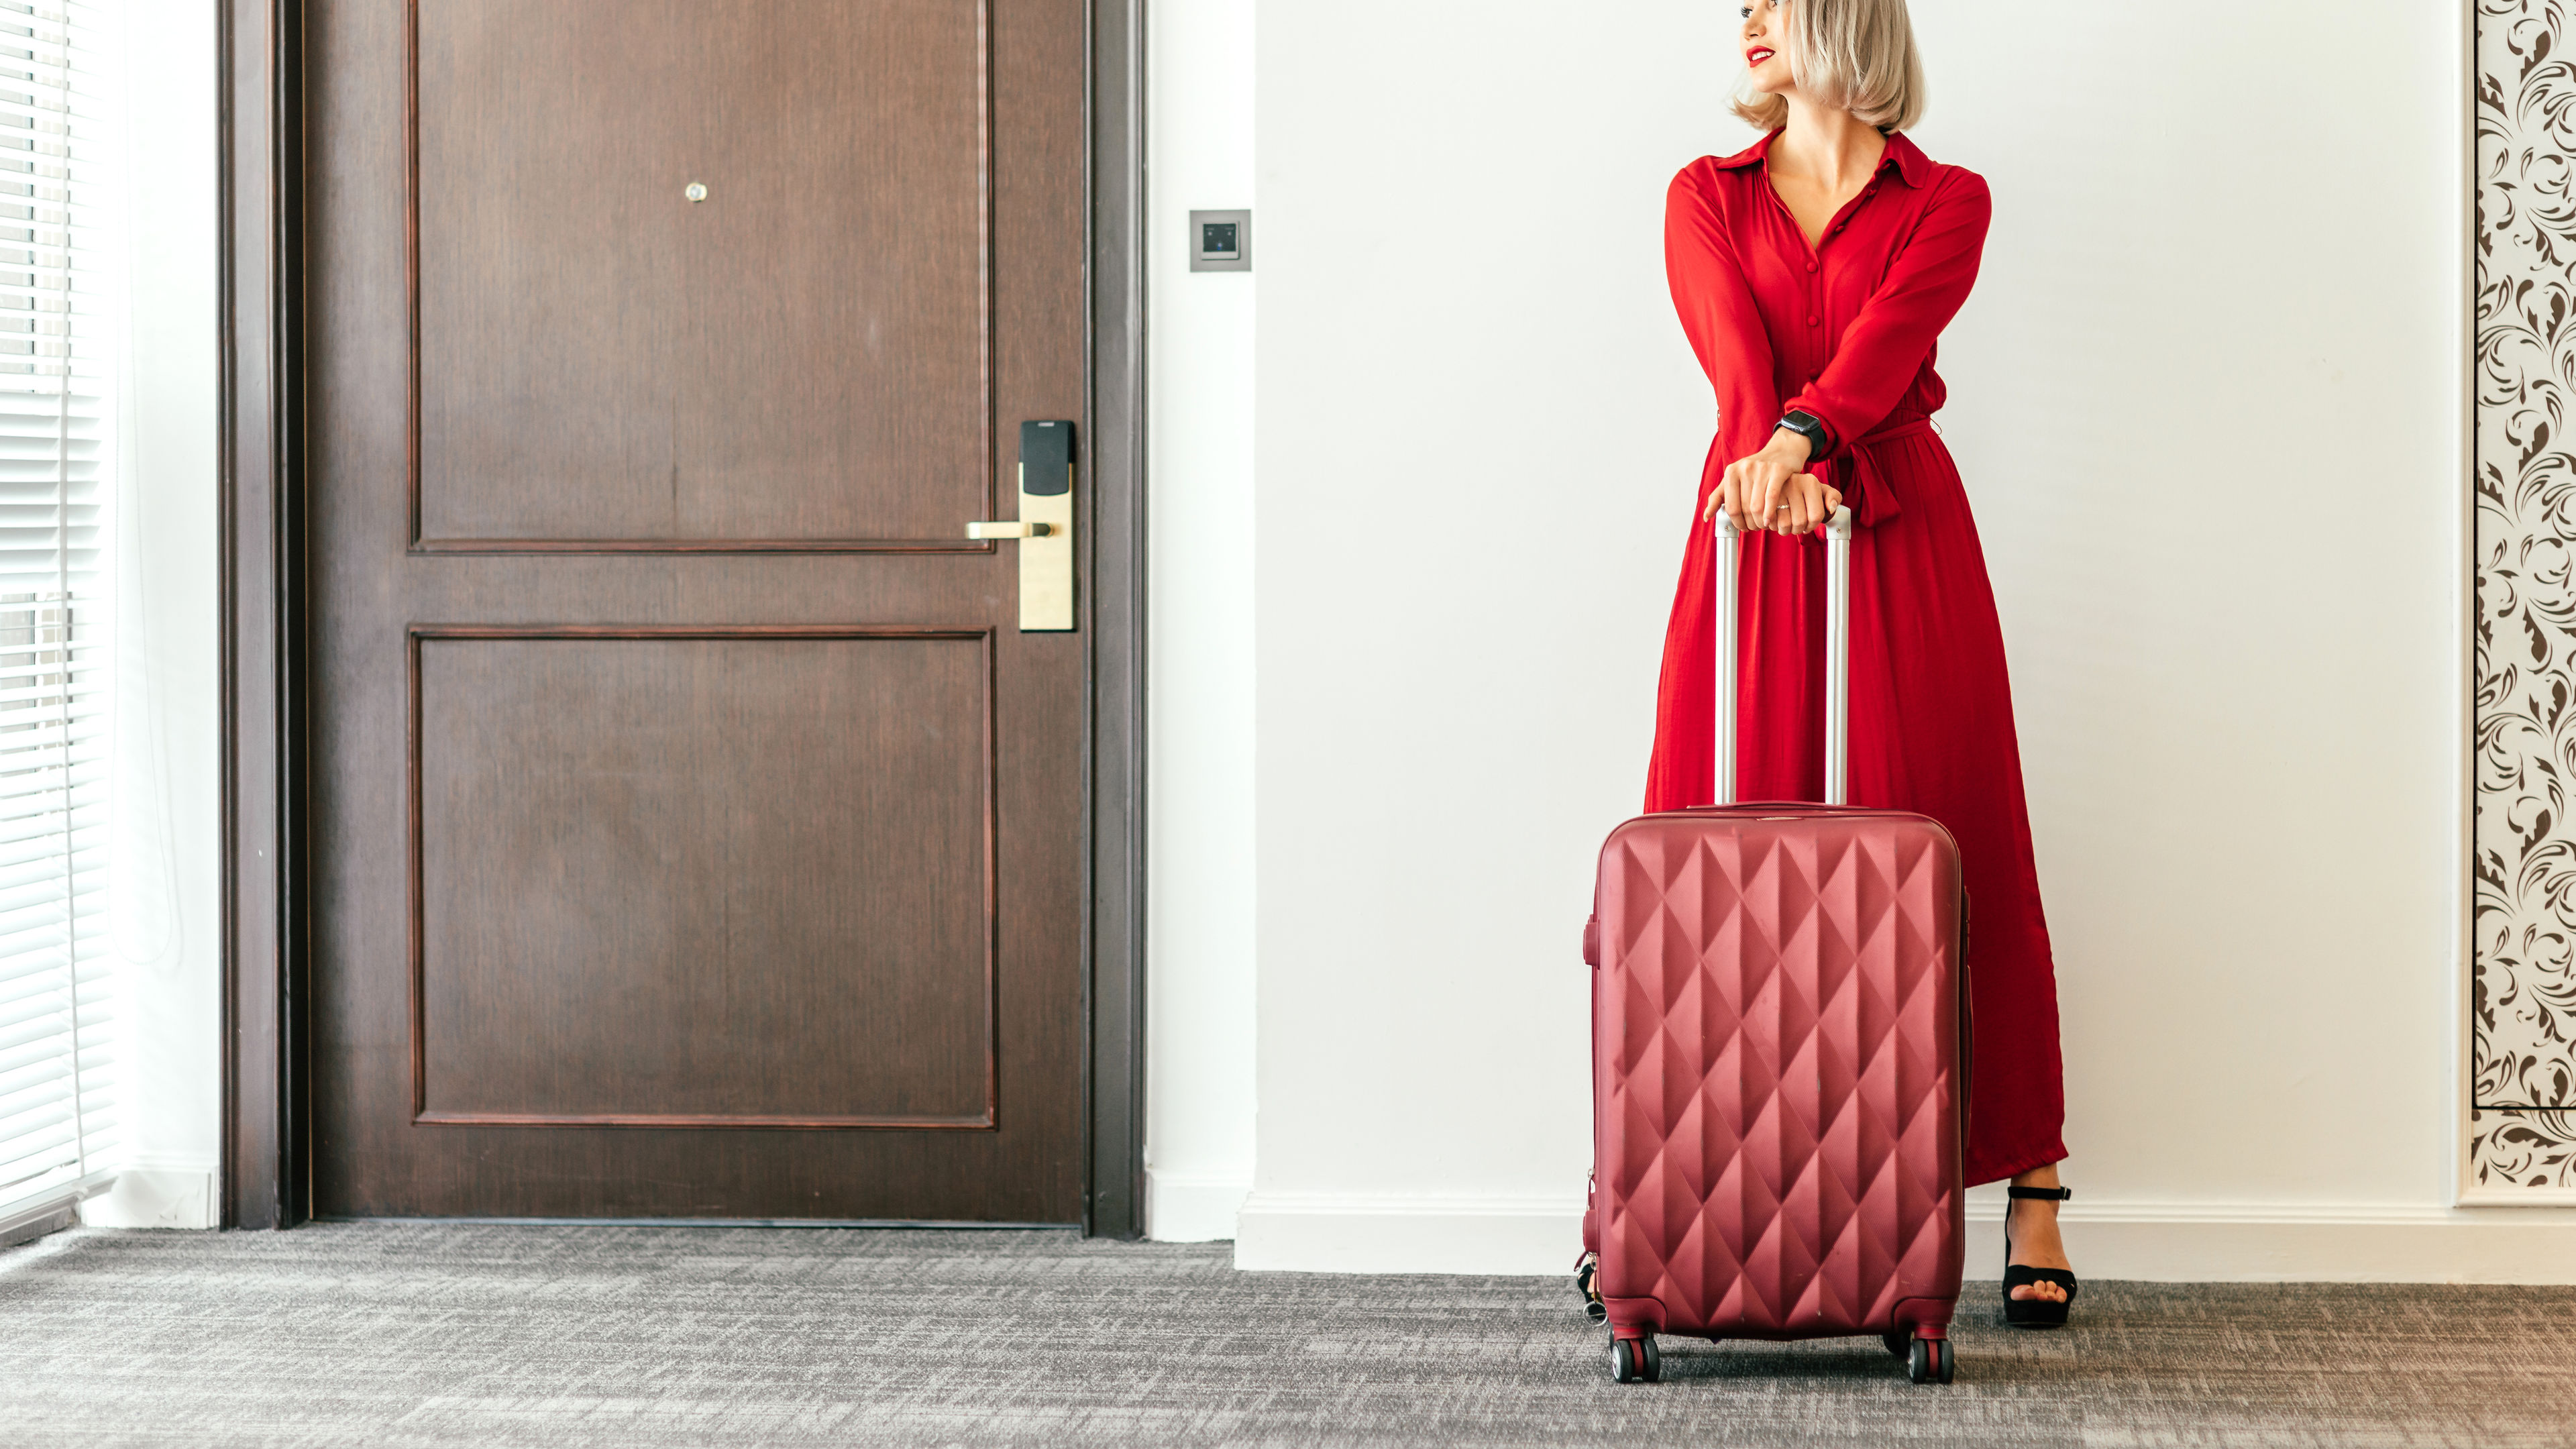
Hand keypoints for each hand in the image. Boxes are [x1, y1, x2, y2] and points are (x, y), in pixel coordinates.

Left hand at [1702, 429, 1843, 535]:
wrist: (1782, 450)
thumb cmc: (1757, 468)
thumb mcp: (1735, 478)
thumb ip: (1719, 496)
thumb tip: (1706, 517)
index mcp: (1732, 471)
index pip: (1731, 507)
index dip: (1737, 522)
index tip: (1743, 527)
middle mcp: (1745, 468)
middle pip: (1745, 508)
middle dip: (1750, 523)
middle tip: (1755, 528)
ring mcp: (1762, 468)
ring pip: (1757, 506)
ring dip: (1760, 522)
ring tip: (1763, 525)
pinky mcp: (1779, 470)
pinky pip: (1772, 497)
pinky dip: (1770, 513)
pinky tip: (1770, 520)